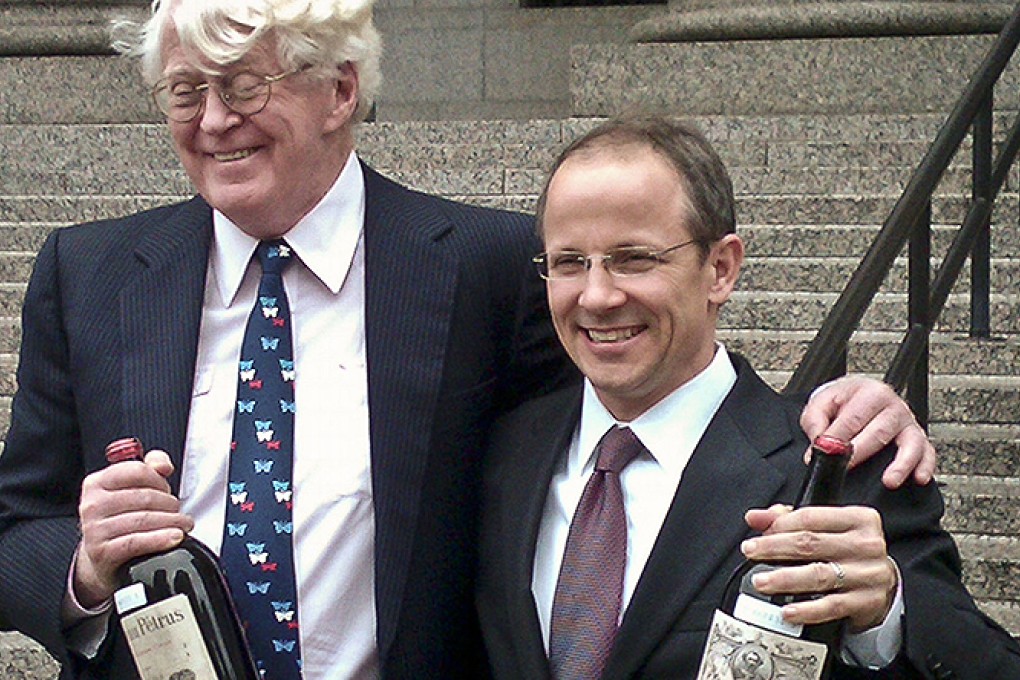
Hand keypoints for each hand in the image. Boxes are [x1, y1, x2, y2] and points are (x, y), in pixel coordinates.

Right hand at [74, 449, 192, 608]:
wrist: (103, 556)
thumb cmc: (122, 517)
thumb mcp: (131, 488)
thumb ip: (150, 466)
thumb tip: (163, 465)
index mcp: (96, 483)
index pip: (137, 471)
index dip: (159, 480)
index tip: (167, 489)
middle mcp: (91, 505)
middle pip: (144, 496)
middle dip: (169, 503)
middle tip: (179, 511)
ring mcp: (94, 529)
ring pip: (144, 519)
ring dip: (172, 521)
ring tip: (184, 524)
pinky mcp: (100, 552)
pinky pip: (136, 542)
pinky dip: (160, 539)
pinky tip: (175, 537)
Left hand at [742, 504, 897, 631]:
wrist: (880, 583)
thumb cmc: (847, 550)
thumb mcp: (825, 527)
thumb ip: (787, 518)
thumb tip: (755, 517)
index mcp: (859, 518)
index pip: (811, 517)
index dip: (780, 525)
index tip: (759, 533)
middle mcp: (867, 545)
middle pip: (811, 544)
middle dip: (774, 548)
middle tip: (750, 552)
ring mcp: (868, 574)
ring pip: (818, 575)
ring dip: (784, 579)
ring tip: (761, 581)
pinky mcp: (866, 601)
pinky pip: (831, 606)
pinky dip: (807, 609)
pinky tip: (787, 611)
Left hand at [801, 376, 935, 487]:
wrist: (858, 396)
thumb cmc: (842, 402)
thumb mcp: (822, 403)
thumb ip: (815, 420)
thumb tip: (819, 442)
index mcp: (870, 393)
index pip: (853, 418)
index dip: (837, 438)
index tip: (825, 452)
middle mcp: (893, 406)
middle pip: (880, 432)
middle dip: (861, 453)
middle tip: (845, 468)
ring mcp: (908, 423)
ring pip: (910, 443)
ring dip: (901, 464)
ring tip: (889, 481)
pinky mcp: (919, 439)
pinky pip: (927, 453)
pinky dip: (925, 466)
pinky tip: (918, 478)